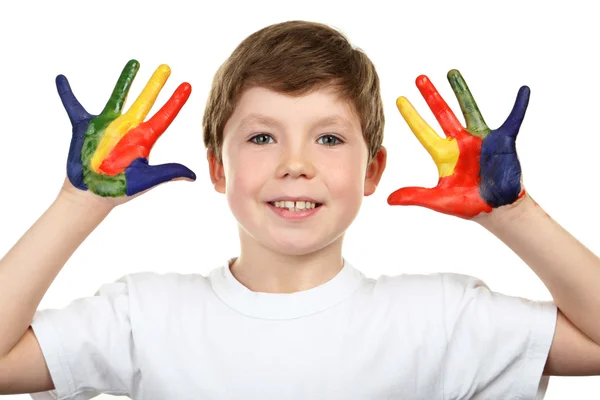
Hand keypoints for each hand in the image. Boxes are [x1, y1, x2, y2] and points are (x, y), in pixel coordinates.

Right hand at [58, 59, 194, 203]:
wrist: (91, 196)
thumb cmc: (120, 190)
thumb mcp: (146, 180)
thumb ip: (168, 173)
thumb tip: (193, 177)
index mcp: (143, 139)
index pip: (164, 116)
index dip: (175, 102)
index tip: (188, 85)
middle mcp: (128, 128)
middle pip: (145, 101)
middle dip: (155, 84)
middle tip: (166, 67)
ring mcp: (107, 126)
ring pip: (118, 96)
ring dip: (126, 79)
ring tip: (135, 61)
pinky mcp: (86, 127)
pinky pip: (74, 106)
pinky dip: (67, 93)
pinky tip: (61, 79)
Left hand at [387, 70, 529, 218]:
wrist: (496, 210)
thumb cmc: (468, 204)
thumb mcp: (439, 200)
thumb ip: (415, 196)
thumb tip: (388, 200)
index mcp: (444, 155)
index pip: (423, 131)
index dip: (412, 116)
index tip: (399, 99)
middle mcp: (460, 142)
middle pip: (442, 113)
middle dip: (431, 96)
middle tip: (419, 78)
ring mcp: (481, 139)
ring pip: (469, 109)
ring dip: (461, 91)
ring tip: (451, 72)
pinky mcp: (503, 141)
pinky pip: (513, 120)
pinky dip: (519, 106)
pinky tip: (524, 90)